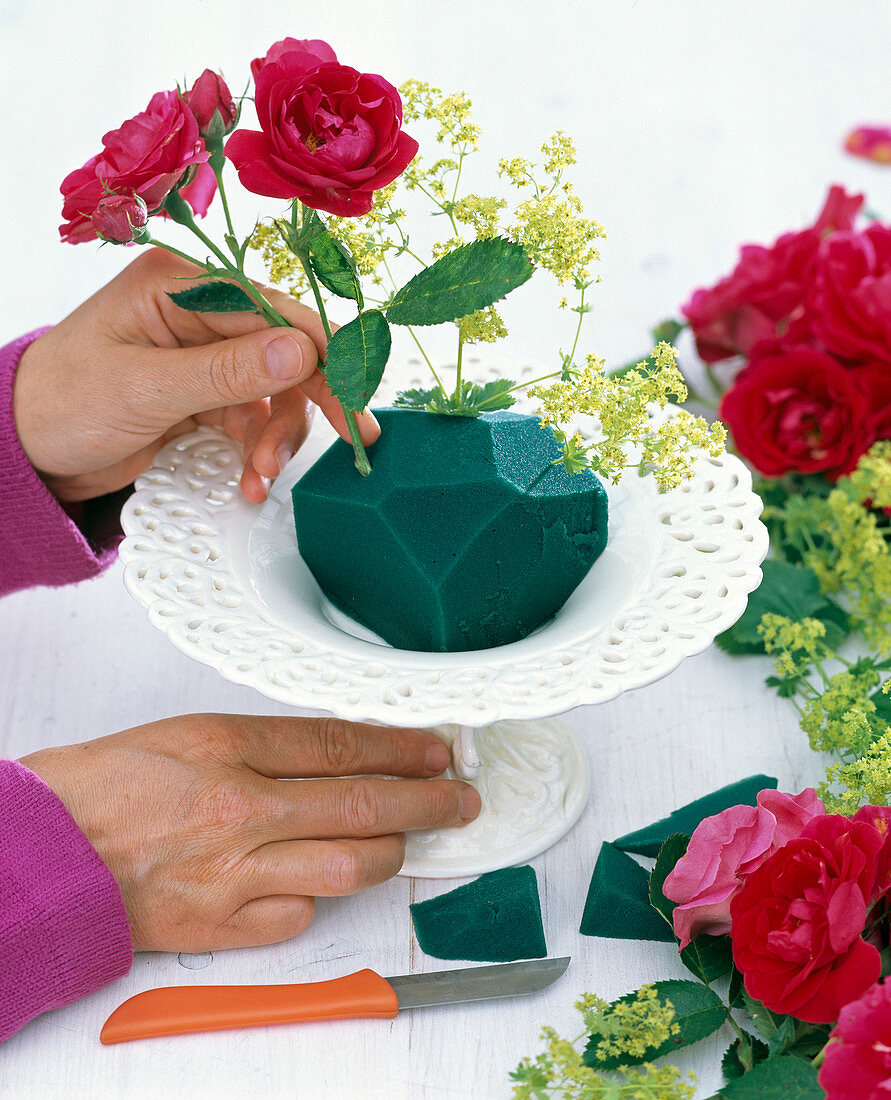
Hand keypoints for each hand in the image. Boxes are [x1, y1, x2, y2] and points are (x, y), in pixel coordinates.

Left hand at [12, 248, 378, 503]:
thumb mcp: (144, 389)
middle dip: (308, 402)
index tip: (351, 400)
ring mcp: (204, 358)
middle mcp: (200, 314)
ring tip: (260, 478)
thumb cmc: (61, 404)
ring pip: (275, 392)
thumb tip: (301, 352)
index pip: (274, 312)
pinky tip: (249, 483)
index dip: (320, 356)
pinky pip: (252, 420)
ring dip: (279, 437)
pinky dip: (258, 452)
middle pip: (285, 351)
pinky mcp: (204, 397)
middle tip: (350, 441)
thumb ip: (226, 371)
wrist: (24, 452)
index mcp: (182, 287)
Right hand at [21, 715, 478, 952]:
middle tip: (460, 800)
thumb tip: (338, 754)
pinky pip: (300, 917)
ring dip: (392, 851)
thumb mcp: (188, 734)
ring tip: (411, 840)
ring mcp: (234, 873)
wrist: (44, 850)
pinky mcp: (222, 926)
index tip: (435, 752)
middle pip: (363, 804)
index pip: (342, 745)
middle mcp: (238, 809)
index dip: (401, 749)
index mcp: (227, 747)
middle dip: (427, 802)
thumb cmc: (107, 787)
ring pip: (349, 866)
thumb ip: (265, 746)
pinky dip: (319, 899)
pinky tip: (320, 882)